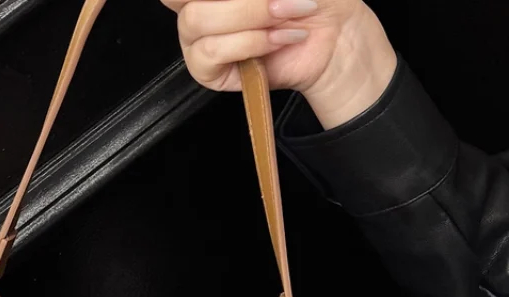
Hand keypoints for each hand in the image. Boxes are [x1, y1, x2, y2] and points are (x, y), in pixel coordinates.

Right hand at [160, 0, 397, 128]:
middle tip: (280, 0)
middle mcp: (194, 7)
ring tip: (287, 16)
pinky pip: (212, 53)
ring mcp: (197, 38)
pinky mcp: (208, 71)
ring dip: (250, 16)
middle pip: (183, 0)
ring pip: (197, 22)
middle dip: (242, 0)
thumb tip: (240, 0)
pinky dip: (251, 42)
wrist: (333, 32)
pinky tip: (279, 39)